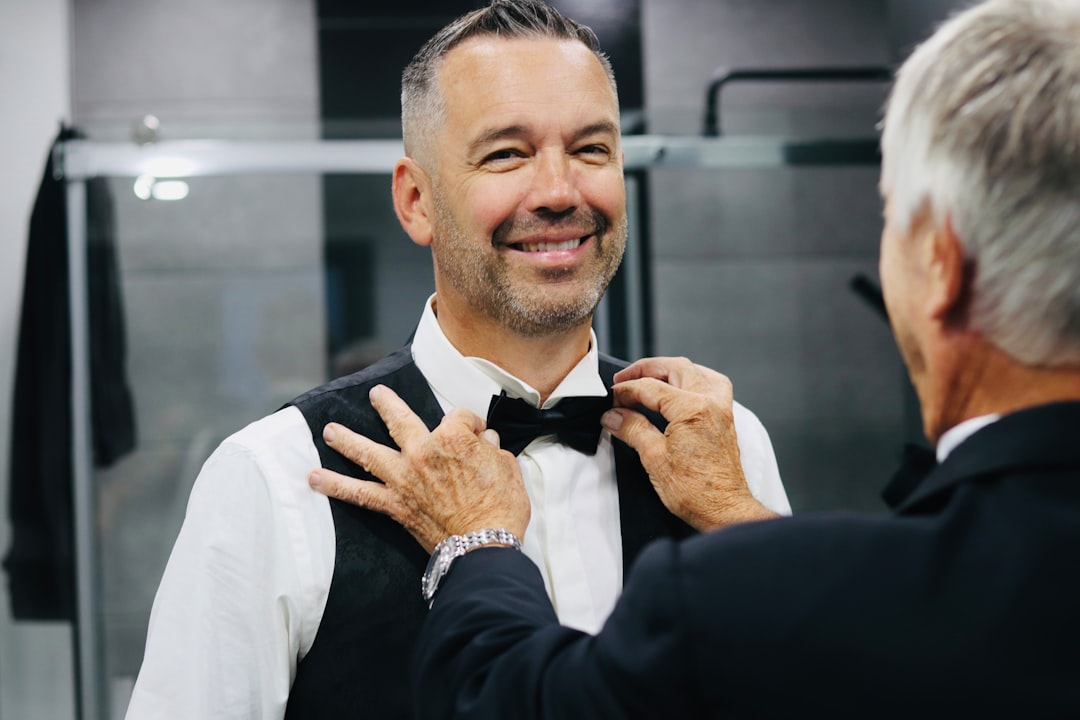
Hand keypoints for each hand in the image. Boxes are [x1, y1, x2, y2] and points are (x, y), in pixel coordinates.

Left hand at [308, 385, 529, 552]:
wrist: (483, 546)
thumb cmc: (501, 508)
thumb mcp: (508, 468)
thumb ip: (492, 449)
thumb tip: (485, 442)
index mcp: (454, 438)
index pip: (460, 417)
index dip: (471, 425)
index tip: (478, 435)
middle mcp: (423, 452)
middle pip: (401, 420)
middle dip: (387, 405)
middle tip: (376, 396)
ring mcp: (404, 477)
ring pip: (368, 452)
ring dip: (347, 441)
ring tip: (330, 432)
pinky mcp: (395, 504)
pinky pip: (359, 494)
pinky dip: (335, 486)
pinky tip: (314, 478)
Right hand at [602, 357, 777, 530]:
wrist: (723, 509)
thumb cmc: (695, 491)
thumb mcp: (654, 458)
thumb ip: (632, 429)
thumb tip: (613, 416)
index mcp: (691, 409)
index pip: (650, 387)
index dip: (626, 390)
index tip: (611, 398)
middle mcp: (710, 403)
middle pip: (675, 368)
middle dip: (646, 369)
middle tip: (624, 380)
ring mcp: (721, 409)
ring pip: (695, 372)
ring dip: (670, 370)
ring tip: (649, 378)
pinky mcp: (725, 419)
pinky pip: (712, 384)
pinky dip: (693, 379)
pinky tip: (681, 387)